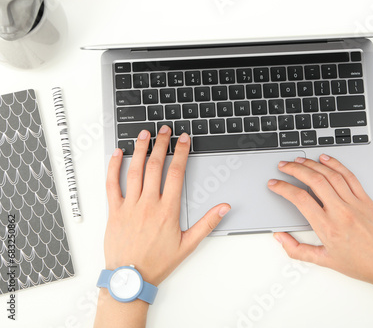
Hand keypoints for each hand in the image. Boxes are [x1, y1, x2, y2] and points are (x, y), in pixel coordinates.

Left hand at [104, 126, 230, 285]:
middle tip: (165, 130)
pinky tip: (117, 154)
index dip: (181, 153)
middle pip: (155, 166)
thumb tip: (223, 208)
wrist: (131, 278)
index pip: (176, 173)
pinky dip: (113, 167)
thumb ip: (207, 223)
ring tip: (144, 135)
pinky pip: (112, 185)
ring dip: (140, 150)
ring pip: (135, 171)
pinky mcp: (114, 211)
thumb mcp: (188, 245)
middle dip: (162, 144)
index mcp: (167, 210)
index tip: (184, 140)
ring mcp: (129, 206)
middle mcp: (148, 204)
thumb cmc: (158, 263)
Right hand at [268, 154, 372, 287]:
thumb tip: (280, 238)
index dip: (283, 188)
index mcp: (328, 227)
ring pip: (330, 175)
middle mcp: (340, 212)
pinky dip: (335, 165)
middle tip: (284, 166)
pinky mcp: (366, 199)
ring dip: (312, 164)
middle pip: (314, 181)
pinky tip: (325, 160)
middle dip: (295, 169)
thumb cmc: (361, 264)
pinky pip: (349, 176)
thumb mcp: (324, 261)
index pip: (300, 199)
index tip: (274, 184)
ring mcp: (355, 203)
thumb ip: (297, 250)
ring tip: (299, 160)